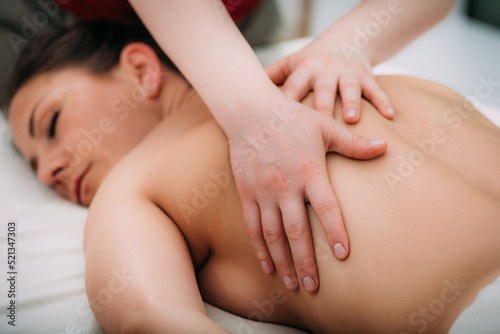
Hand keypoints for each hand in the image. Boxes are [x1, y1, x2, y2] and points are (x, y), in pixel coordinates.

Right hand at [228, 93, 386, 292]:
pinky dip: (259, 248)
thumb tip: (385, 146)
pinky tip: (268, 266)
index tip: (344, 254)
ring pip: (272, 234)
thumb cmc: (292, 118)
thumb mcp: (325, 127)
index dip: (335, 231)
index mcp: (309, 171)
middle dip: (305, 261)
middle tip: (313, 286)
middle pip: (296, 230)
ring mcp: (263, 191)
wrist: (250, 112)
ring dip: (283, 261)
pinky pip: (252, 226)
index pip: (326, 207)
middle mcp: (285, 185)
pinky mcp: (247, 193)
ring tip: (292, 284)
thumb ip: (354, 143)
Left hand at [265, 39, 394, 121]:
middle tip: (315, 126)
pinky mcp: (366, 74)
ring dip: (351, 103)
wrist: (345, 40)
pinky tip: (390, 116)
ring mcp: (347, 72)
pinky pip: (376, 89)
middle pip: (322, 90)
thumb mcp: (291, 64)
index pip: (293, 87)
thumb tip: (238, 93)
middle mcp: (325, 70)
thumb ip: (270, 77)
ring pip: (349, 88)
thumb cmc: (311, 59)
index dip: (285, 102)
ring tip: (351, 119)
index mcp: (304, 69)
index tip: (276, 124)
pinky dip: (384, 102)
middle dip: (320, 106)